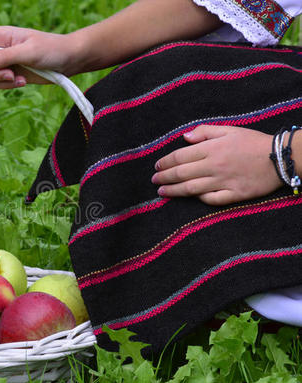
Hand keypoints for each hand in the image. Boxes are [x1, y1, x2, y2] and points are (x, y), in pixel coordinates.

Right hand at [0, 25, 82, 88]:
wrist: (68, 61)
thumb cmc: (52, 49)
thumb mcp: (31, 51)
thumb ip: (7, 56)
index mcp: (1, 35)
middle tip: (10, 75)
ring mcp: (2, 62)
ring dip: (0, 82)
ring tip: (19, 78)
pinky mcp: (8, 75)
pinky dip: (5, 87)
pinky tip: (22, 82)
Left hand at [151, 125, 281, 204]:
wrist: (281, 157)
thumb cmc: (253, 142)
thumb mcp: (229, 130)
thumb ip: (204, 132)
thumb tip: (184, 137)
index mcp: (212, 149)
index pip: (180, 157)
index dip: (165, 162)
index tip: (157, 166)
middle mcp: (214, 166)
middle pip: (181, 174)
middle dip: (164, 178)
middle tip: (154, 181)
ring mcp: (223, 182)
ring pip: (191, 189)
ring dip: (173, 191)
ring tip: (162, 192)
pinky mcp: (234, 194)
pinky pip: (211, 199)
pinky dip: (199, 198)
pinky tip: (190, 197)